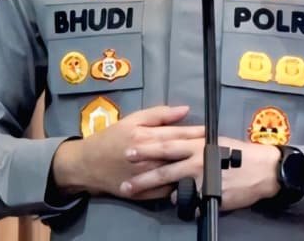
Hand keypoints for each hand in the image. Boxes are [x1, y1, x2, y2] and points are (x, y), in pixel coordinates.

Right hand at [51, 105, 203, 200]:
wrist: (87, 164)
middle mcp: (149, 157)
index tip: (212, 131)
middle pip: (180, 153)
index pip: (178, 133)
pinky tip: (192, 183)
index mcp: (146, 137)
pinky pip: (167, 191)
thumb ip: (159, 114)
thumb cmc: (111, 138)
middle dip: (199, 150)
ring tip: (210, 166)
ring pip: (176, 174)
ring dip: (193, 170)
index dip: (197, 132)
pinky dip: (179, 186)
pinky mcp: (144, 193)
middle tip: (216, 147)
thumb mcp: (133, 119)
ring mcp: (147, 177)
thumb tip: (185, 110)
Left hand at [124, 136, 281, 211]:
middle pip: (164, 167)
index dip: (146, 148)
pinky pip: (191, 203)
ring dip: (156, 190)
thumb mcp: (216, 141)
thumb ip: (196, 144)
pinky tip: (179, 204)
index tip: (129, 150)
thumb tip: (180, 146)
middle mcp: (197, 159)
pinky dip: (184, 203)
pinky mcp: (210, 195)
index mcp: (198, 143)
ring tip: (138, 192)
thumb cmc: (241, 153)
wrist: (264, 169)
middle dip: (142, 173)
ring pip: (173, 187)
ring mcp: (203, 179)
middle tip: (125, 179)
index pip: (166, 144)